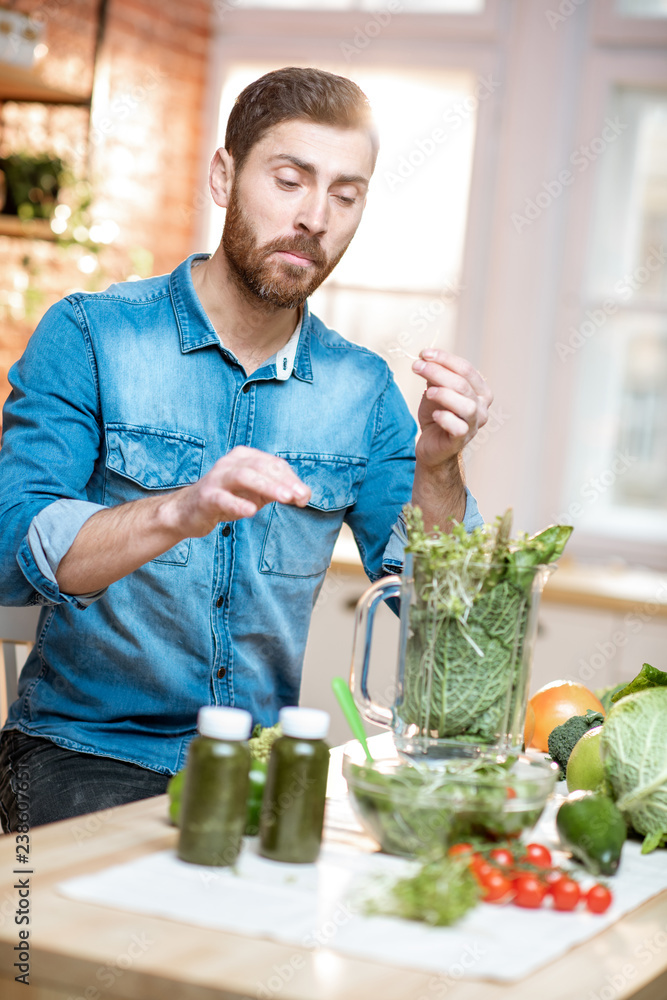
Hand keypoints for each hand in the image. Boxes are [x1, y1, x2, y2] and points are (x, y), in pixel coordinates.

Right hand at [165, 446, 310, 537]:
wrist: (188, 512)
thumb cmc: (227, 499)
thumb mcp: (255, 493)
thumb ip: (278, 491)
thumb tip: (304, 495)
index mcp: (244, 457)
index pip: (273, 464)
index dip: (292, 479)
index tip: (304, 496)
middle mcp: (230, 463)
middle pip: (261, 466)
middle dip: (284, 481)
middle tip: (300, 496)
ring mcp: (216, 478)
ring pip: (244, 476)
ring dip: (267, 486)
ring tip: (285, 498)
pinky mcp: (206, 497)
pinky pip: (223, 498)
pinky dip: (237, 504)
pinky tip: (251, 511)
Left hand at [412, 349, 492, 468]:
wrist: (432, 445)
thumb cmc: (437, 416)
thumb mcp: (435, 391)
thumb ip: (435, 376)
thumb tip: (426, 358)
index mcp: (480, 391)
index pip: (466, 369)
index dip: (445, 359)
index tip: (424, 353)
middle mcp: (482, 407)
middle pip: (463, 384)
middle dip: (438, 372)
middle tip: (417, 366)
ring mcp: (474, 424)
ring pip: (466, 405)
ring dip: (444, 394)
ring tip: (428, 392)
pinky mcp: (462, 439)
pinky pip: (458, 427)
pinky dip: (446, 418)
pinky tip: (435, 415)